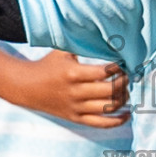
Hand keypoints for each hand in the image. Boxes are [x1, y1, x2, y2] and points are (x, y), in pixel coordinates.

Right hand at [9, 49, 128, 126]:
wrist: (27, 87)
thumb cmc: (48, 65)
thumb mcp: (62, 50)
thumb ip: (80, 42)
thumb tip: (103, 32)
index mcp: (73, 73)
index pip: (104, 73)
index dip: (118, 68)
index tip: (123, 63)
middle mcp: (75, 92)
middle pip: (110, 91)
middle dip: (124, 83)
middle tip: (128, 76)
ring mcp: (76, 107)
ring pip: (108, 107)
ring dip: (123, 99)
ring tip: (126, 90)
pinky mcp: (76, 118)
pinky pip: (101, 123)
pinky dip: (117, 121)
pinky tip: (127, 114)